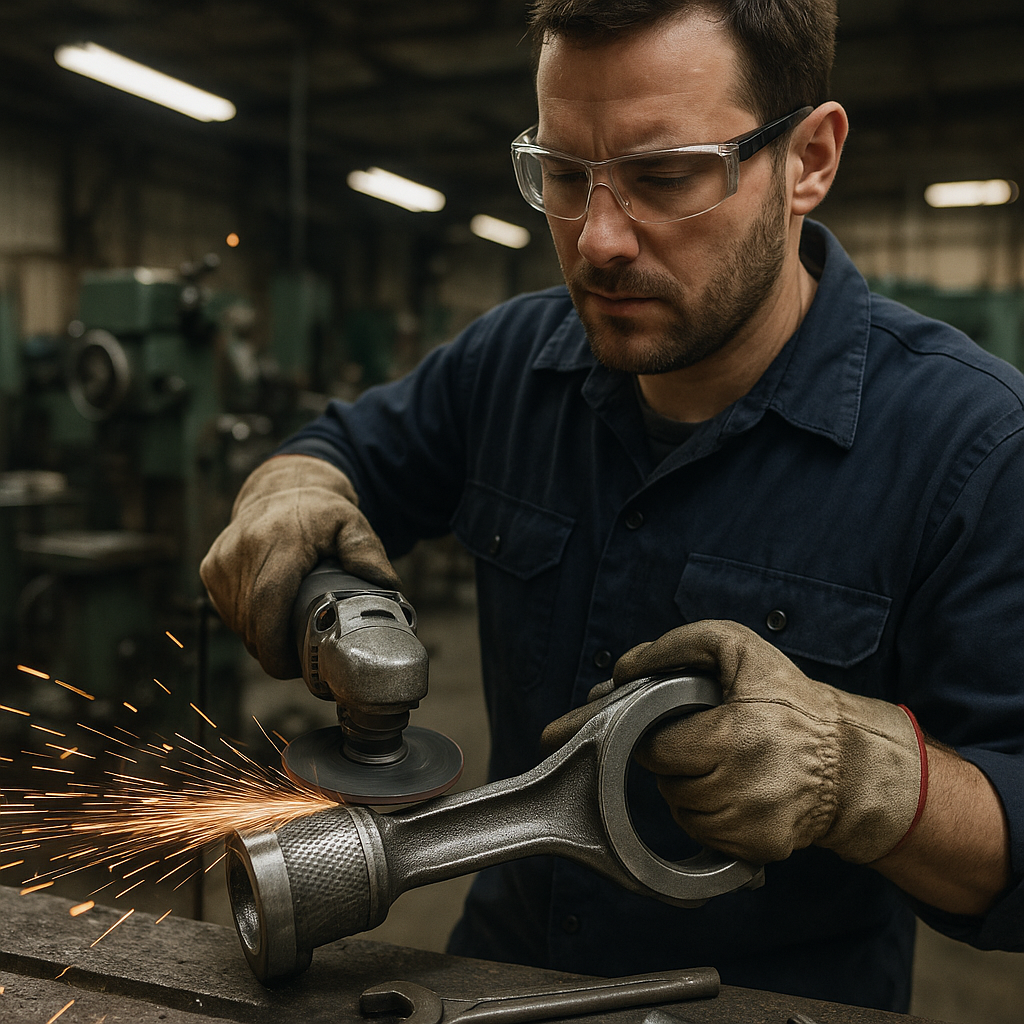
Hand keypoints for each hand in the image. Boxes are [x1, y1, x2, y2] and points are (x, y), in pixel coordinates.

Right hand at [200, 454, 400, 678]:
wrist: (282, 487)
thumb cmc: (321, 513)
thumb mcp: (353, 525)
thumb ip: (369, 554)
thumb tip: (388, 589)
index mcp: (279, 541)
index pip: (268, 602)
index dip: (275, 644)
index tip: (293, 667)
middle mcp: (244, 548)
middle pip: (252, 621)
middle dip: (274, 651)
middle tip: (301, 660)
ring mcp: (222, 560)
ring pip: (238, 623)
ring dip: (261, 639)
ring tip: (288, 637)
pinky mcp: (211, 568)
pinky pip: (228, 613)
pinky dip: (248, 624)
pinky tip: (270, 618)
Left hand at [543, 620, 924, 864]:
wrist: (850, 759)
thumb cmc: (791, 700)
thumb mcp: (738, 647)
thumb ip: (677, 647)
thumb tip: (625, 670)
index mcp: (732, 736)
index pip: (657, 751)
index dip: (661, 737)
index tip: (675, 727)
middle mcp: (742, 787)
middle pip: (669, 785)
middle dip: (677, 764)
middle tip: (703, 744)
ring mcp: (751, 824)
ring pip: (684, 814)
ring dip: (690, 791)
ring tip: (720, 766)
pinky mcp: (760, 849)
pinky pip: (707, 837)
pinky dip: (710, 817)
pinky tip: (733, 792)